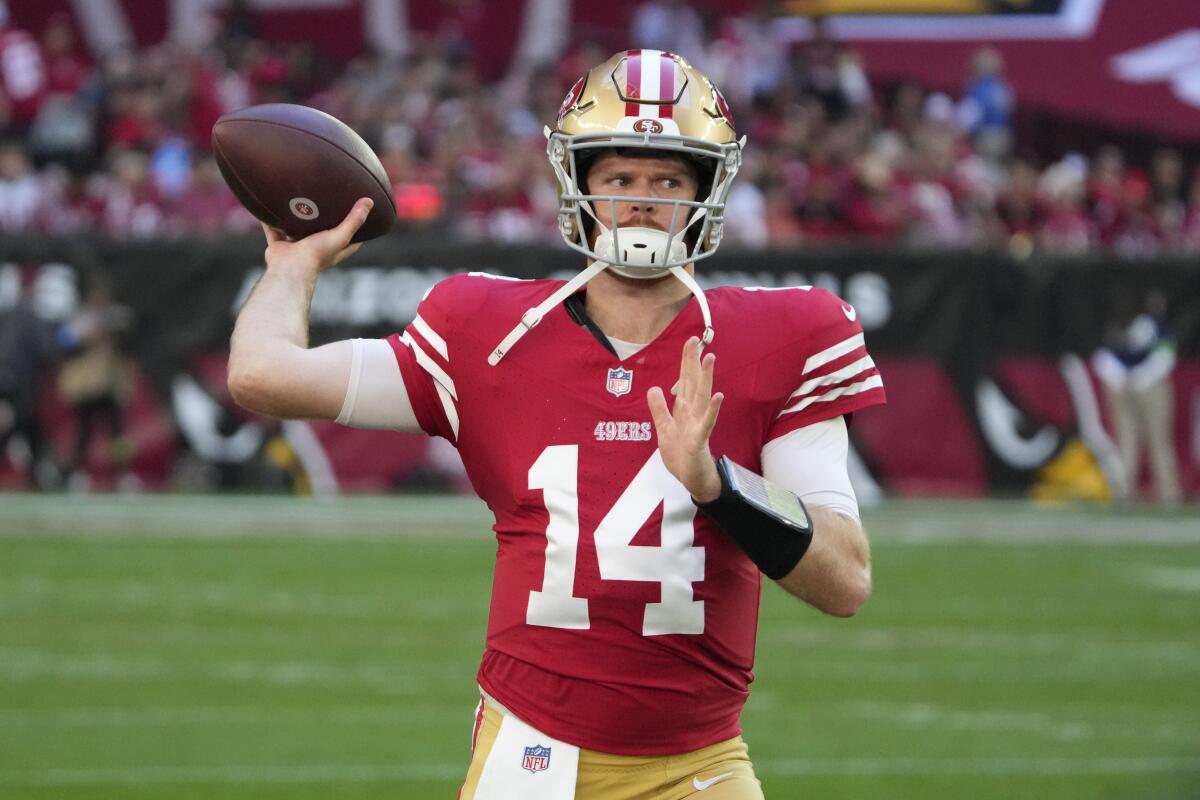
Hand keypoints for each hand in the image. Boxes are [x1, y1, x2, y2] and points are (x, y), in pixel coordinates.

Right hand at [262, 197, 372, 275]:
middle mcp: (316, 248)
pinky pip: (273, 230)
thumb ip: (354, 220)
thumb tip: (369, 202)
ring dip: (296, 219)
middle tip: (326, 200)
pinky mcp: (279, 245)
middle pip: (321, 232)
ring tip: (297, 200)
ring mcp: (297, 247)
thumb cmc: (317, 255)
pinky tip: (269, 206)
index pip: (350, 238)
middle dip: (323, 220)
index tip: (358, 212)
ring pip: (296, 230)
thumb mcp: (340, 236)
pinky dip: (270, 221)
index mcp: (333, 249)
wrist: (289, 267)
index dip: (355, 227)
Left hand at [647, 336, 723, 502]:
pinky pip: (707, 423)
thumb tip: (654, 388)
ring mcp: (698, 425)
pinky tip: (719, 396)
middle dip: (694, 361)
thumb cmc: (681, 455)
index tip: (690, 341)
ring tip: (710, 358)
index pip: (685, 380)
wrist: (692, 479)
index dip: (686, 361)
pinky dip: (713, 410)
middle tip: (697, 339)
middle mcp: (693, 413)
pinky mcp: (700, 439)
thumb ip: (659, 409)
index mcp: (684, 409)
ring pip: (702, 397)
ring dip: (706, 378)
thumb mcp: (664, 430)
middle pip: (694, 383)